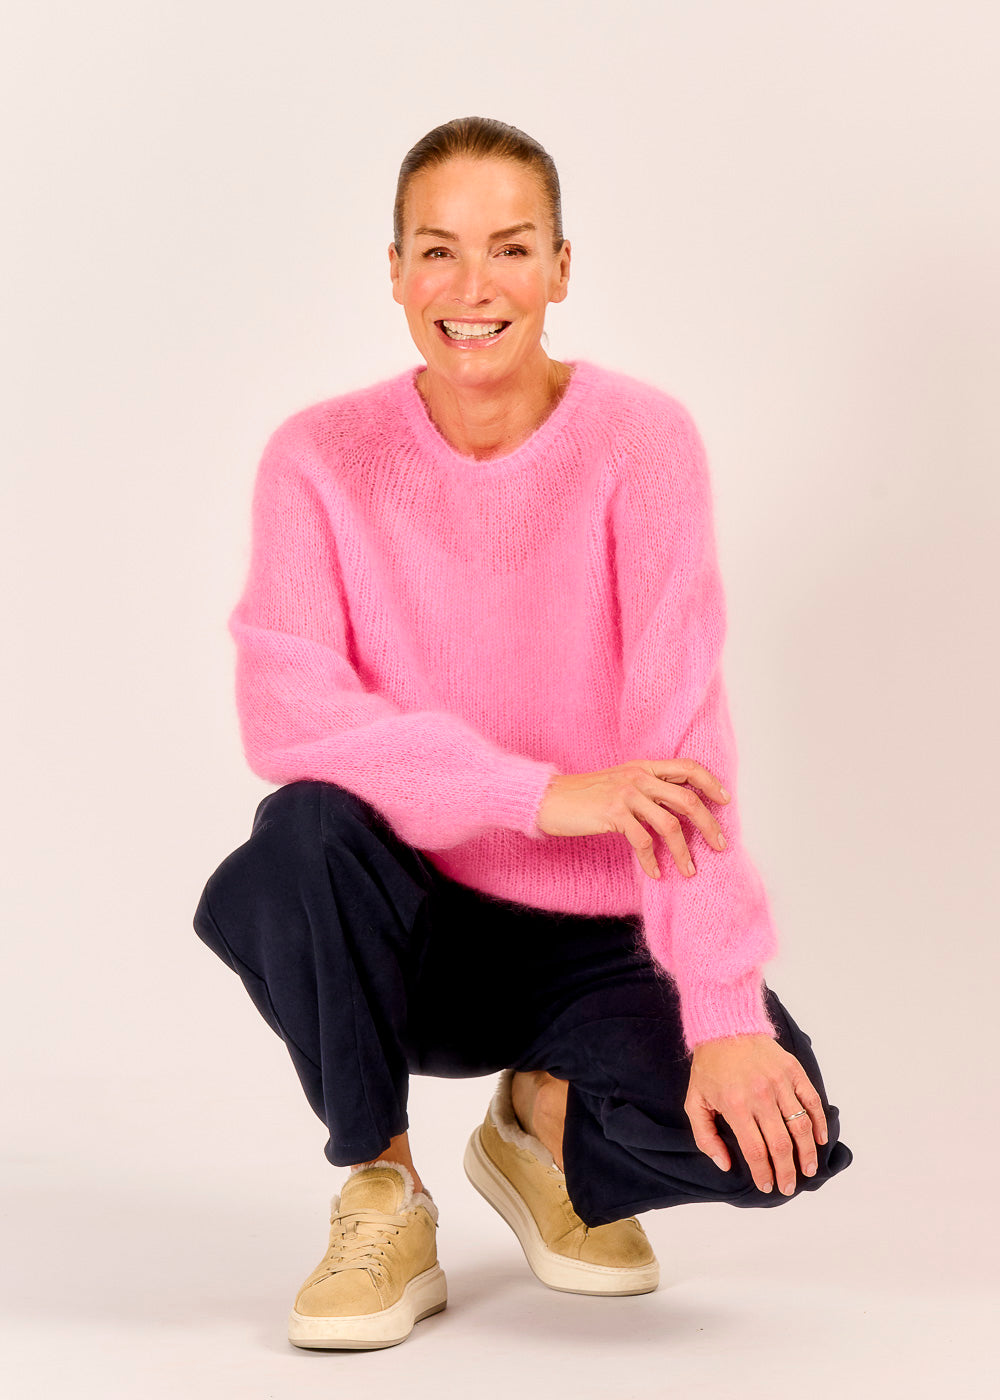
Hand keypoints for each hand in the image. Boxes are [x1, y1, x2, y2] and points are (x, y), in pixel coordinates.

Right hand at [536, 759, 729, 879]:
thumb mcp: (620, 783)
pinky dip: (652, 861)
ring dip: (683, 851)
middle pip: (687, 798)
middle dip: (708, 824)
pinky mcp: (613, 813)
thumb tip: (678, 809)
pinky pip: (643, 841)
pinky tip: (655, 873)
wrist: (551, 798)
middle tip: (720, 845)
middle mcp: (639, 777)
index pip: (688, 767)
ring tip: (690, 870)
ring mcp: (627, 794)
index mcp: (644, 767)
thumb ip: (647, 789)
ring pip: (670, 824)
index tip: (724, 801)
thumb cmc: (586, 795)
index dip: (710, 783)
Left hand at [685, 1034, 828, 1193]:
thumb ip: (705, 1137)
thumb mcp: (694, 1101)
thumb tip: (724, 1165)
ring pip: (801, 1127)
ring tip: (808, 1170)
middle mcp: (760, 1095)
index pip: (755, 1150)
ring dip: (808, 1153)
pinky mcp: (793, 1070)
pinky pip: (812, 1101)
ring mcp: (779, 1082)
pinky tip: (820, 1140)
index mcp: (735, 1105)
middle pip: (781, 1144)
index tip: (767, 1186)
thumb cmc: (709, 1067)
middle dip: (787, 1172)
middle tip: (788, 1187)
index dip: (763, 1173)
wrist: (725, 1026)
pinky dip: (819, 1123)